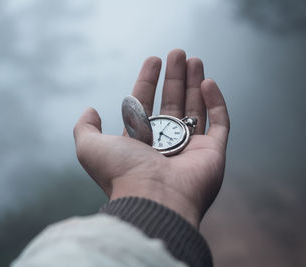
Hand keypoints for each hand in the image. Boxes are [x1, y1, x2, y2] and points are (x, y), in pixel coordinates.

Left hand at [74, 49, 229, 227]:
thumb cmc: (122, 173)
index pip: (146, 104)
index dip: (149, 81)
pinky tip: (209, 82)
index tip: (154, 59)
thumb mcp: (90, 148)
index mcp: (141, 142)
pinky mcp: (214, 152)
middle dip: (175, 78)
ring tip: (194, 59)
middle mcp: (167, 144)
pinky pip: (219, 123)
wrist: (154, 199)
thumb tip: (91, 110)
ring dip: (195, 83)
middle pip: (173, 103)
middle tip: (178, 53)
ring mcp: (192, 148)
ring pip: (196, 109)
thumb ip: (85, 128)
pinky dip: (216, 102)